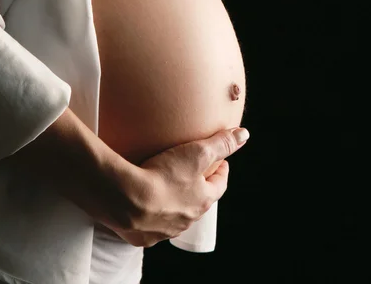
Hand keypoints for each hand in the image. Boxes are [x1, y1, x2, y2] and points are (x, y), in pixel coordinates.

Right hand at [103, 127, 249, 247]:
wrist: (127, 200)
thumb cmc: (165, 175)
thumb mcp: (198, 152)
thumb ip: (222, 143)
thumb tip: (244, 135)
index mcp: (203, 201)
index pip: (219, 185)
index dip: (220, 171)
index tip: (219, 162)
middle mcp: (187, 220)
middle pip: (198, 201)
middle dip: (198, 188)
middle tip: (192, 174)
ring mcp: (164, 231)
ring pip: (175, 215)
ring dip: (175, 203)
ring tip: (166, 187)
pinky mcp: (142, 236)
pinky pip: (151, 225)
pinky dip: (151, 215)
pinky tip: (142, 204)